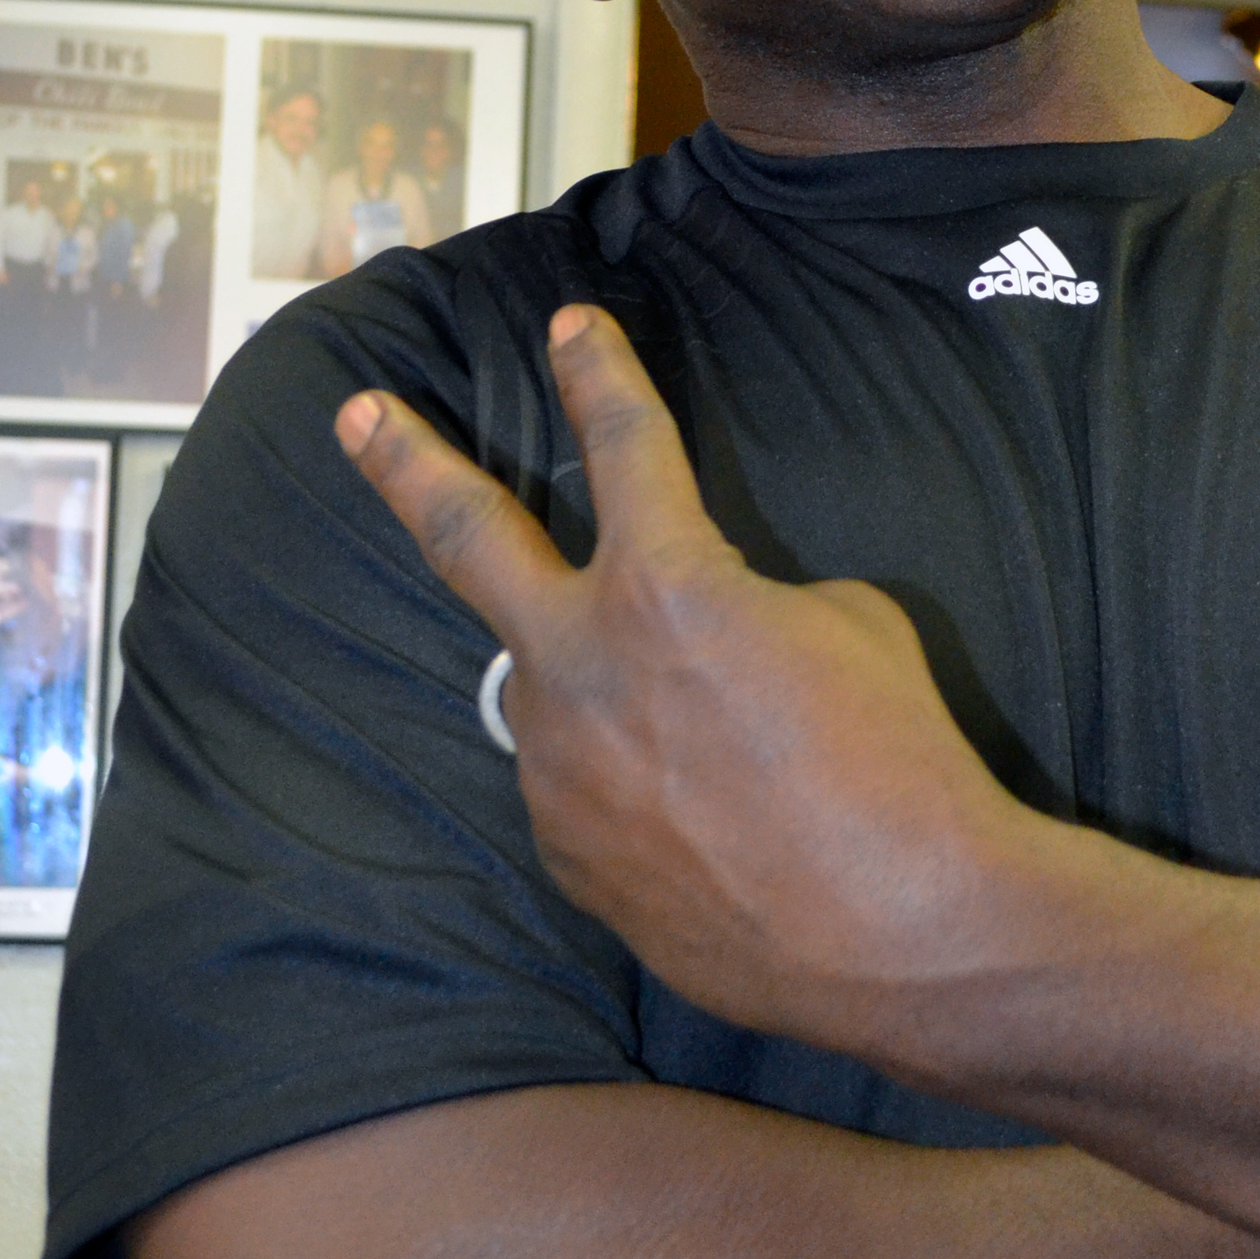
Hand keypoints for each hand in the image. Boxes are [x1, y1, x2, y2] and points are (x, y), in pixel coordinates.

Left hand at [334, 307, 1018, 1044]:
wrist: (901, 932)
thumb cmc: (897, 762)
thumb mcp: (850, 627)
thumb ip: (748, 603)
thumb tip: (711, 636)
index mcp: (664, 585)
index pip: (621, 443)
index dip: (598, 373)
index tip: (569, 325)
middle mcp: (581, 669)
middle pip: (466, 538)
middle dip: (406, 464)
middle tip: (358, 417)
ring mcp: (559, 773)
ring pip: (551, 692)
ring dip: (596, 687)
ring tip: (690, 732)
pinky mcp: (568, 858)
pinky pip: (581, 789)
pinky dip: (627, 781)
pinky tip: (703, 817)